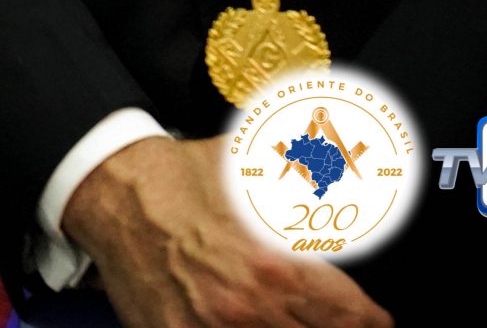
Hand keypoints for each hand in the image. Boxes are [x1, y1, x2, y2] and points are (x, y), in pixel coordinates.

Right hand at [62, 135, 391, 327]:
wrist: (112, 190)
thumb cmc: (183, 178)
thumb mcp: (258, 174)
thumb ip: (311, 191)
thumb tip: (354, 192)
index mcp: (278, 268)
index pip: (354, 318)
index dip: (372, 321)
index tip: (375, 320)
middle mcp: (249, 309)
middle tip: (341, 321)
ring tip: (284, 316)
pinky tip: (237, 321)